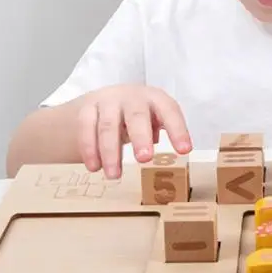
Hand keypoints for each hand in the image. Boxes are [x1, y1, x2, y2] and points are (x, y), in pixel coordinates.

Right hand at [75, 84, 191, 178]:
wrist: (107, 99)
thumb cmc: (139, 114)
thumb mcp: (154, 118)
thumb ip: (162, 132)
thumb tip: (175, 153)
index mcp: (155, 98)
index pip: (170, 111)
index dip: (178, 130)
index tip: (185, 150)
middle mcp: (132, 96)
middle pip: (137, 115)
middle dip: (141, 137)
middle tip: (144, 159)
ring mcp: (108, 101)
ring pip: (108, 125)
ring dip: (111, 152)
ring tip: (114, 176)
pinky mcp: (87, 108)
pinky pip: (86, 128)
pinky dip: (89, 149)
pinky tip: (94, 167)